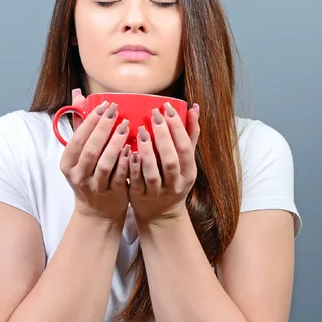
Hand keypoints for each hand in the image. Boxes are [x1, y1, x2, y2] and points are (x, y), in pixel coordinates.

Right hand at [60, 89, 130, 224]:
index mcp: (68, 163)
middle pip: (90, 150)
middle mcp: (78, 175)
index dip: (90, 121)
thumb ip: (80, 124)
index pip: (77, 138)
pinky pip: (120, 176)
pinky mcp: (112, 193)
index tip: (104, 106)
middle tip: (116, 111)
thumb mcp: (80, 153)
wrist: (98, 211)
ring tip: (126, 126)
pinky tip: (134, 148)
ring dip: (116, 144)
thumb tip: (78, 94)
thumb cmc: (89, 174)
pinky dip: (127, 162)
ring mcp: (95, 186)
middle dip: (103, 128)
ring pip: (105, 163)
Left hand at [128, 101, 200, 225]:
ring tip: (141, 132)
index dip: (178, 128)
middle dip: (164, 136)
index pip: (185, 148)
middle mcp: (175, 184)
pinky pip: (135, 181)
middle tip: (154, 115)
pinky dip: (132, 166)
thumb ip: (189, 136)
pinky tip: (127, 151)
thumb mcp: (185, 162)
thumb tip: (194, 107)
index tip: (168, 109)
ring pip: (153, 173)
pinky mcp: (139, 197)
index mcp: (188, 172)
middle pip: (171, 160)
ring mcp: (157, 192)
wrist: (160, 214)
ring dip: (147, 151)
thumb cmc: (172, 180)